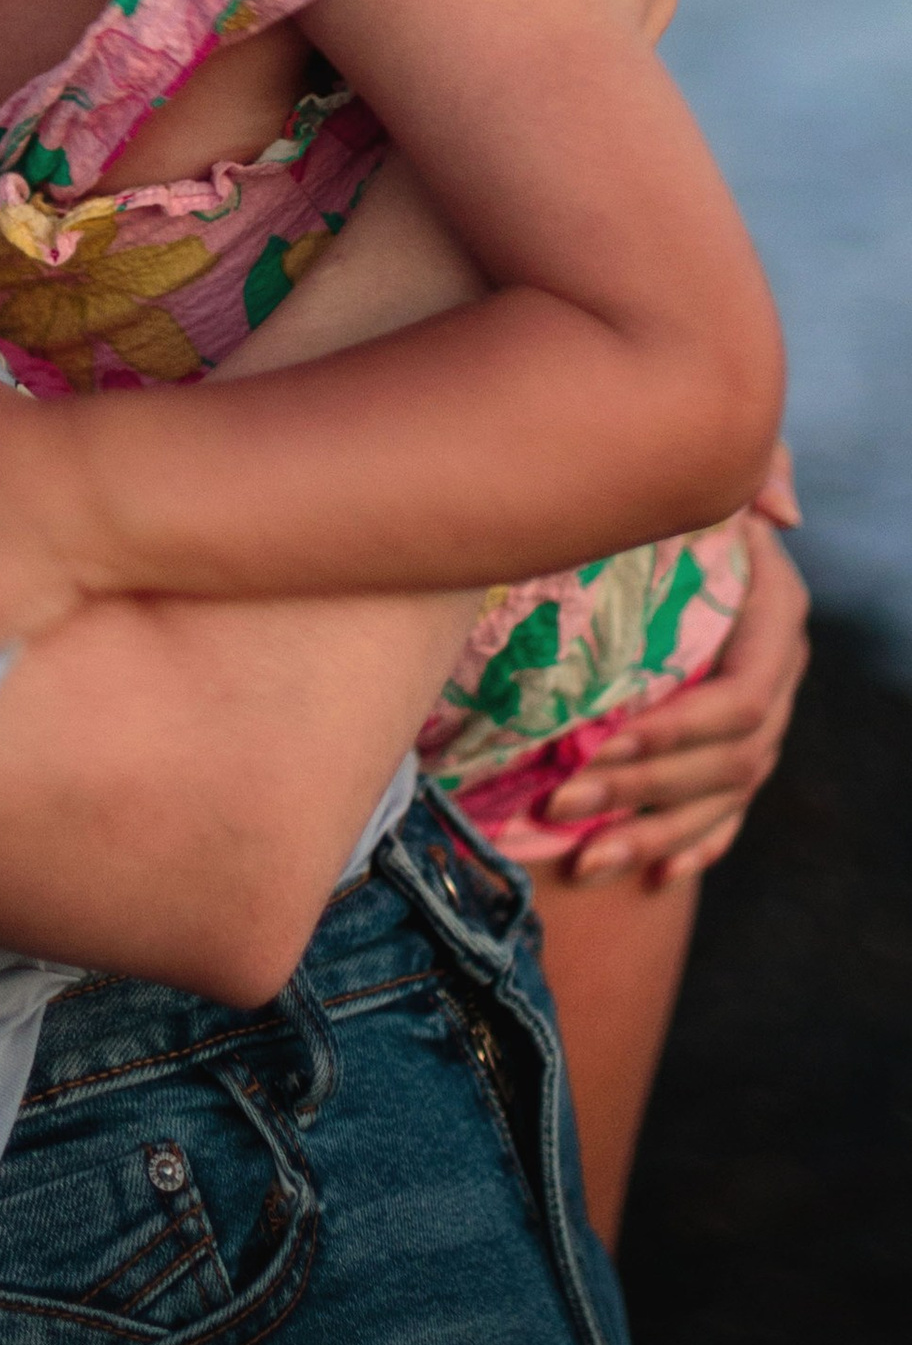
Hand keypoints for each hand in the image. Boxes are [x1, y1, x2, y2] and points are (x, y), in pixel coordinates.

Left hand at [545, 465, 809, 885]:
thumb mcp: (705, 470)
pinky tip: (651, 874)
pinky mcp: (736, 745)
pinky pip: (727, 812)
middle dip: (643, 792)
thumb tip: (784, 516)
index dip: (673, 733)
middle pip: (726, 761)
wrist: (662, 506)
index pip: (740, 700)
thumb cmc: (667, 479)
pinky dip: (693, 843)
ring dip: (653, 834)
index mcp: (774, 617)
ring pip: (722, 798)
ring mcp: (763, 719)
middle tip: (560, 802)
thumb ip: (748, 470)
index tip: (596, 745)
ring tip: (584, 860)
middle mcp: (778, 674)